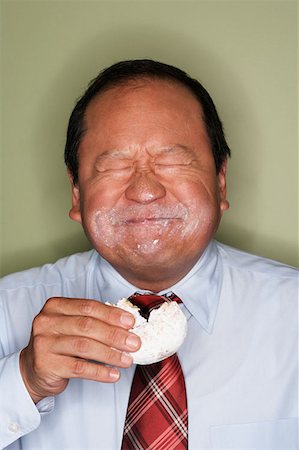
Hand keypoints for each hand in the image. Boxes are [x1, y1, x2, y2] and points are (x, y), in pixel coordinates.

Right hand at [19, 297, 139, 402]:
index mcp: (55, 306)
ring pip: (84, 346)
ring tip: (128, 360)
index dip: (112, 314)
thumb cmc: (60, 343)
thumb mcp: (72, 326)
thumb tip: (128, 326)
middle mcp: (46, 322)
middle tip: (135, 343)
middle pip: (88, 326)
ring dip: (110, 354)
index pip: (88, 307)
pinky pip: (79, 368)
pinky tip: (114, 374)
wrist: (33, 368)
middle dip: (115, 335)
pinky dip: (99, 372)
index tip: (131, 322)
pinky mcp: (46, 364)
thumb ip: (94, 321)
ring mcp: (43, 343)